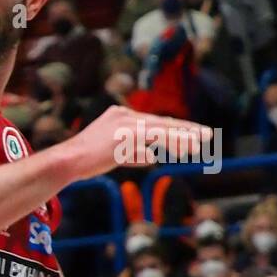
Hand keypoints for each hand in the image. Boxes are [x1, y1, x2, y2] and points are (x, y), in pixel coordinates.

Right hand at [62, 106, 214, 180]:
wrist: (68, 161)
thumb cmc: (85, 161)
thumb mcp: (113, 155)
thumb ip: (134, 153)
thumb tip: (153, 157)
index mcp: (120, 117)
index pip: (153, 123)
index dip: (174, 130)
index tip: (192, 136)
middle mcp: (125, 115)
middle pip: (162, 122)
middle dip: (187, 130)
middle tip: (208, 135)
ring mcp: (126, 123)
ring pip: (163, 128)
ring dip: (186, 136)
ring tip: (204, 142)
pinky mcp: (128, 134)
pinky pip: (157, 136)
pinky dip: (175, 142)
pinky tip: (189, 148)